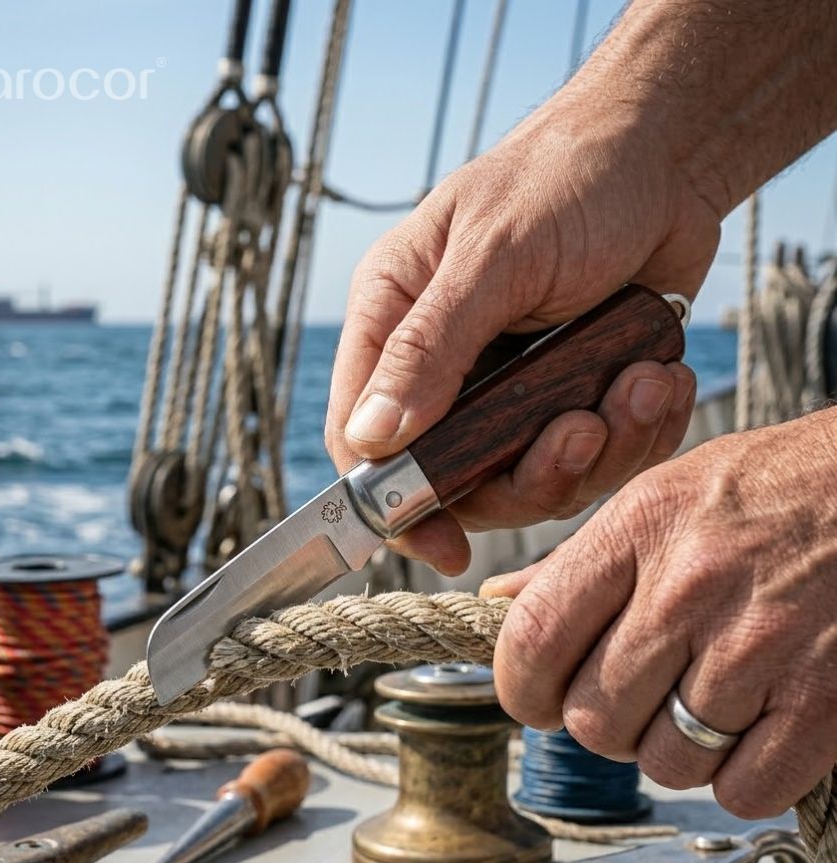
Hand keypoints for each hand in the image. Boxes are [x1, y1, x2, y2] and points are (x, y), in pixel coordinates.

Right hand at [326, 94, 715, 573]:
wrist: (662, 159)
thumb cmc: (564, 181)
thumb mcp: (492, 256)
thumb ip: (430, 348)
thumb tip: (372, 439)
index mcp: (393, 322)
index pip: (361, 436)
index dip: (393, 501)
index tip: (443, 543)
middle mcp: (443, 368)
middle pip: (455, 478)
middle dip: (527, 474)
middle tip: (579, 432)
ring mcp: (508, 390)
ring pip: (531, 477)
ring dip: (594, 449)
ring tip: (640, 384)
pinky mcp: (569, 398)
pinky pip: (593, 457)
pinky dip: (633, 433)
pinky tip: (658, 381)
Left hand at [482, 409, 836, 818]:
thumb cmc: (776, 487)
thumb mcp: (666, 494)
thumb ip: (581, 559)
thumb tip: (501, 601)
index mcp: (639, 529)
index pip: (532, 638)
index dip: (520, 688)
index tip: (537, 697)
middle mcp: (689, 587)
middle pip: (593, 719)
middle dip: (607, 723)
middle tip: (641, 695)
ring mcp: (760, 645)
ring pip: (665, 761)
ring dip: (677, 751)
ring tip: (707, 701)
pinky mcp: (825, 698)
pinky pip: (743, 789)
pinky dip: (743, 776)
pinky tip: (757, 728)